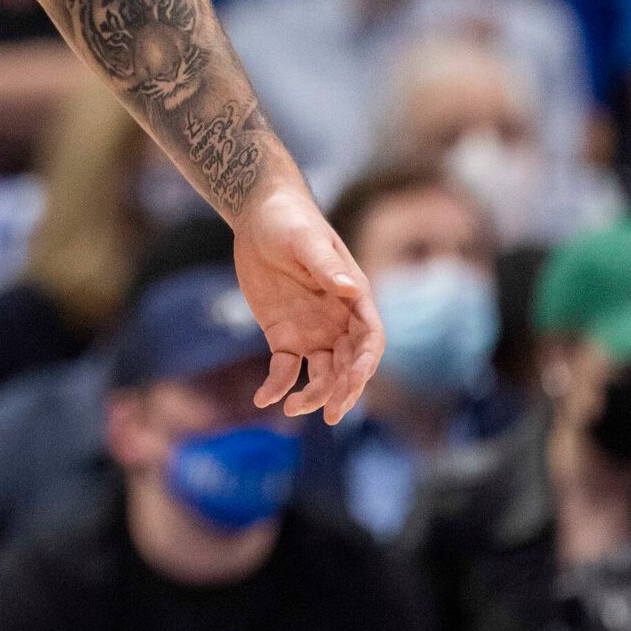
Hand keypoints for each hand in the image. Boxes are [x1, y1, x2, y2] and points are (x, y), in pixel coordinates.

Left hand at [234, 183, 380, 423]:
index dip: (365, 364)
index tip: (354, 383)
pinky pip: (286, 369)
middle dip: (343, 390)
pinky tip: (264, 399)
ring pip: (322, 374)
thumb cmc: (291, 221)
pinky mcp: (284, 336)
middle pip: (349, 366)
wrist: (259, 217)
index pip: (370, 340)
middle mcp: (339, 322)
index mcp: (355, 299)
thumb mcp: (306, 241)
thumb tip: (351, 288)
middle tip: (330, 413)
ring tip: (292, 409)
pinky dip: (278, 386)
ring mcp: (313, 332)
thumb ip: (327, 266)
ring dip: (314, 395)